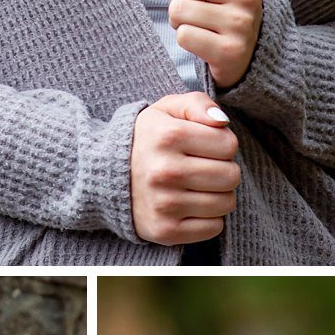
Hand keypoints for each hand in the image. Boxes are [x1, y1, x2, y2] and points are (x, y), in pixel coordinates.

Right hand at [130, 92, 240, 246]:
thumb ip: (197, 103)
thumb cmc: (146, 140)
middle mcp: (165, 171)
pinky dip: (208, 218)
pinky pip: (214, 228)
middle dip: (223, 169)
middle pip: (231, 175)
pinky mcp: (165, 231)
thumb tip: (222, 122)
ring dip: (218, 194)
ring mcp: (164, 204)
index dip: (222, 143)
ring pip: (226, 203)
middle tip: (204, 167)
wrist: (103, 177)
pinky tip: (190, 205)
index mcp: (168, 136)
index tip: (205, 146)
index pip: (229, 144)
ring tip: (197, 186)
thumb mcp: (166, 109)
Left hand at [168, 0, 262, 85]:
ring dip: (181, 20)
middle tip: (198, 7)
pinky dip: (187, 40)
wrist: (253, 51)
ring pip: (178, 10)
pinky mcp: (230, 51)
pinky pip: (184, 36)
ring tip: (200, 24)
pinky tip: (204, 40)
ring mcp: (240, 23)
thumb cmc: (231, 5)